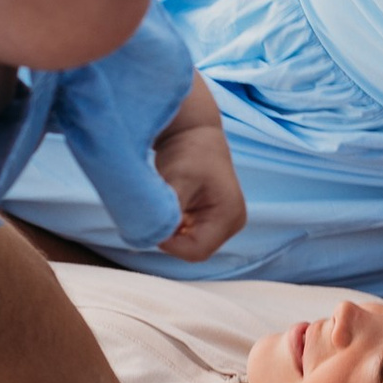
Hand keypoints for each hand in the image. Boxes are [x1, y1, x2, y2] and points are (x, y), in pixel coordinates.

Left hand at [151, 86, 246, 262]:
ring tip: (163, 203)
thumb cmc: (188, 152)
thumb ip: (167, 212)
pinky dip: (173, 227)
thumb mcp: (176, 180)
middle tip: (154, 211)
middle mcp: (232, 223)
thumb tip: (151, 237)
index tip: (149, 223)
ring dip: (171, 231)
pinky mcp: (213, 220)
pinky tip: (168, 205)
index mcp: (230, 215)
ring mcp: (224, 223)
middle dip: (171, 237)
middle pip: (194, 249)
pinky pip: (189, 236)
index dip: (169, 244)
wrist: (193, 133)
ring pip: (189, 244)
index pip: (196, 250)